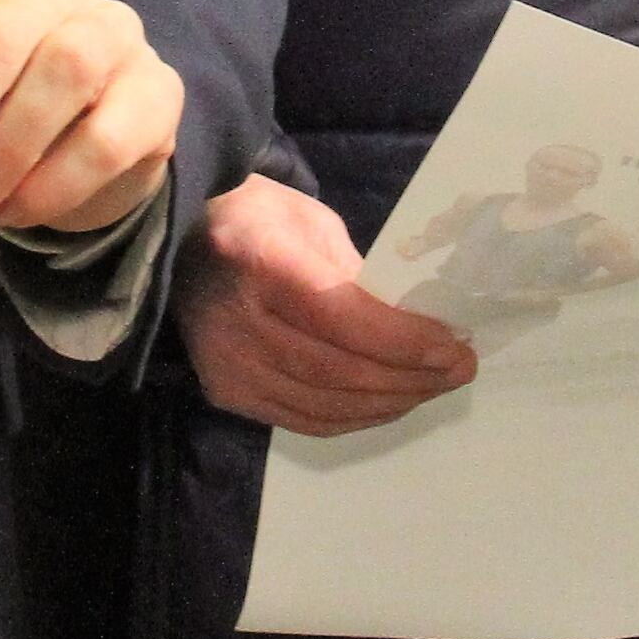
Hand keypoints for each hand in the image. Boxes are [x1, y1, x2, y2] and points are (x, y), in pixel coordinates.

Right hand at [180, 172, 476, 434]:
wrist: (180, 239)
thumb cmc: (258, 218)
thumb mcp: (314, 225)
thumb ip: (358, 278)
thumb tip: (415, 330)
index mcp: (259, 261)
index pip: (343, 319)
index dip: (405, 343)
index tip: (455, 349)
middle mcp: (236, 321)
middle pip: (338, 372)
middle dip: (410, 379)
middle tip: (458, 372)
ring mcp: (225, 365)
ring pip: (324, 406)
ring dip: (389, 403)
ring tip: (432, 388)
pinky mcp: (225, 392)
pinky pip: (302, 420)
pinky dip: (353, 417)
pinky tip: (388, 402)